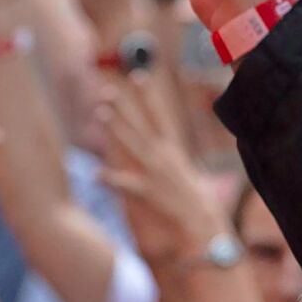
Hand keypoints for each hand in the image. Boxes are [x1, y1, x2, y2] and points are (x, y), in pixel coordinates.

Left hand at [102, 72, 228, 262]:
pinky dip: (111, 179)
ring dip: (116, 129)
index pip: (160, 116)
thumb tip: (164, 155)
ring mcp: (157, 173)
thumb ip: (170, 163)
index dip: (149, 96)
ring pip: (133, 145)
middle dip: (125, 107)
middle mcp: (164, 157)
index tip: (139, 75)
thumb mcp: (185, 176)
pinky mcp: (151, 192)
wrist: (205, 226)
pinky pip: (127, 184)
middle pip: (141, 126)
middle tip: (107, 90)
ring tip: (99, 113)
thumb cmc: (196, 205)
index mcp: (173, 151)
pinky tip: (96, 174)